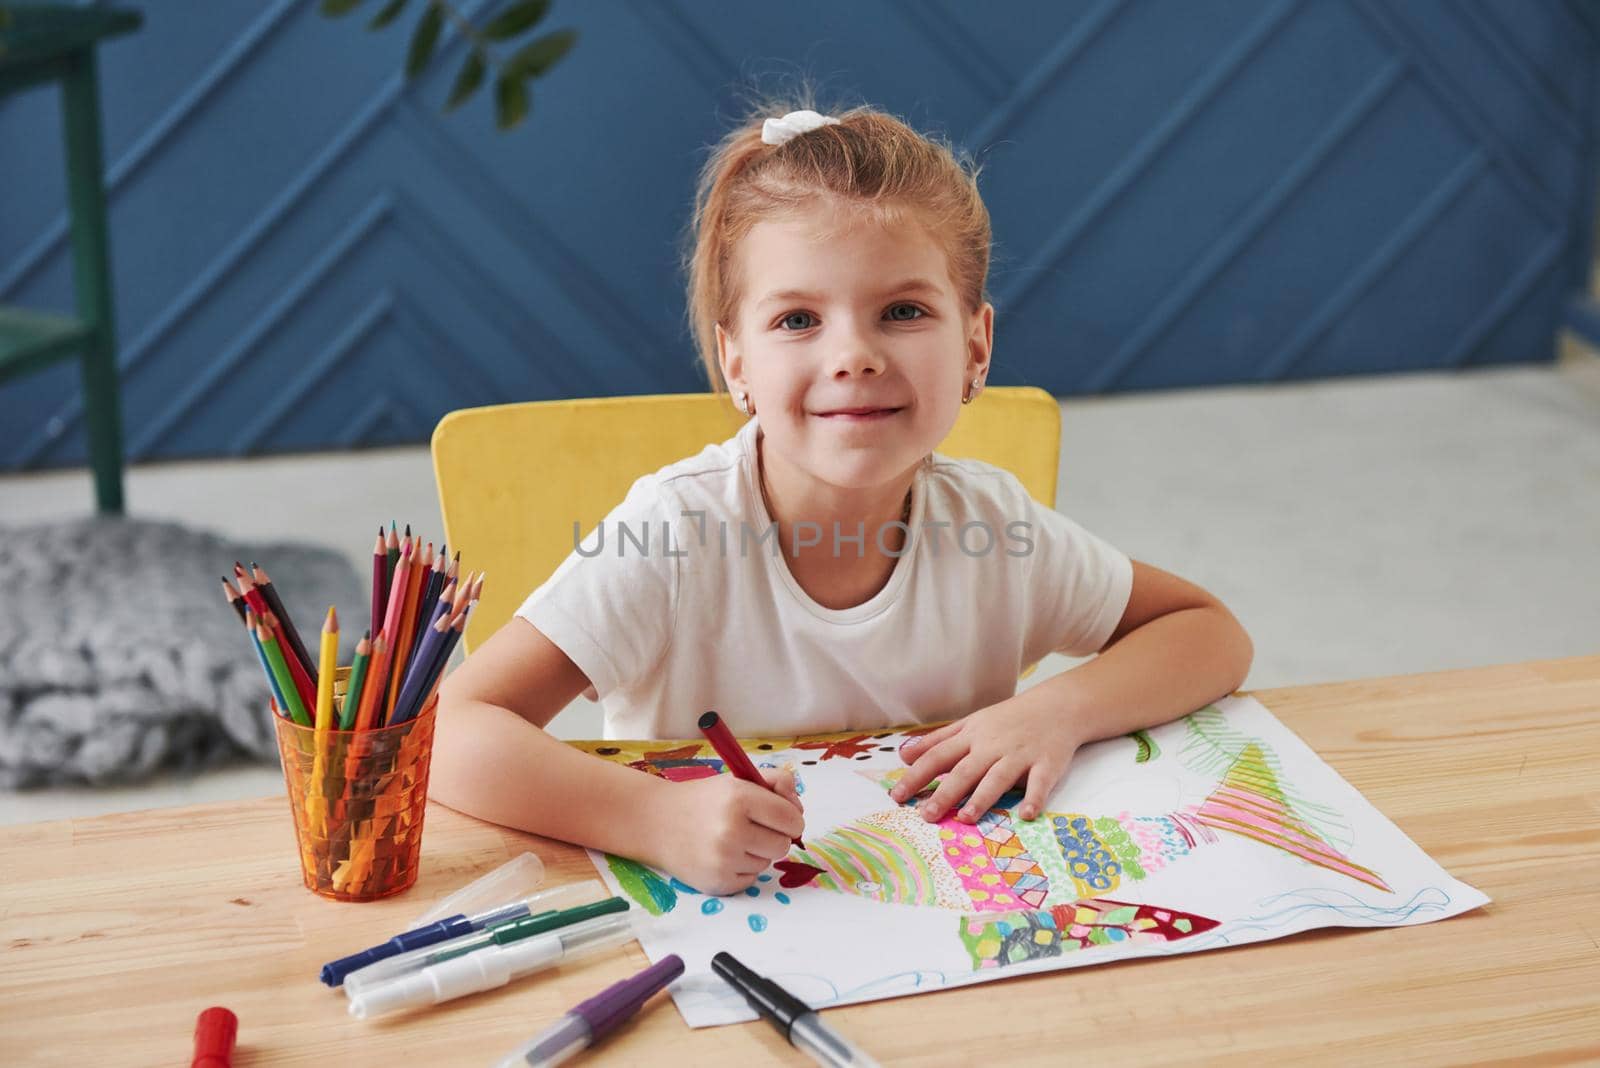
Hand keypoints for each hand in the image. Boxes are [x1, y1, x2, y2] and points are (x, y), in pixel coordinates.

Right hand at [650, 769, 803, 895]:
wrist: (656, 822)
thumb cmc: (703, 799)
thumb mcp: (737, 779)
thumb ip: (776, 783)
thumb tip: (798, 808)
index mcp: (739, 798)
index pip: (791, 819)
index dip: (791, 818)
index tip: (781, 817)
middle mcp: (731, 831)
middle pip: (784, 845)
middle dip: (774, 835)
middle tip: (753, 827)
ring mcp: (723, 860)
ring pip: (767, 863)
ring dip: (756, 852)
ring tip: (731, 839)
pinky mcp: (718, 883)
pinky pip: (751, 879)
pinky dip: (743, 869)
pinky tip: (723, 855)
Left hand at [892, 695, 1083, 823]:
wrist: (1057, 706)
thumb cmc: (1008, 719)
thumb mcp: (970, 724)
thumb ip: (937, 740)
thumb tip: (903, 755)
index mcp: (971, 736)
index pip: (938, 756)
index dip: (917, 775)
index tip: (897, 796)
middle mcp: (992, 746)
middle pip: (964, 770)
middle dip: (945, 793)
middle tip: (926, 815)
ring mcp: (1020, 755)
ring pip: (998, 777)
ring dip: (982, 798)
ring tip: (966, 818)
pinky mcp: (1047, 764)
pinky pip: (1040, 783)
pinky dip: (1034, 798)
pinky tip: (1026, 815)